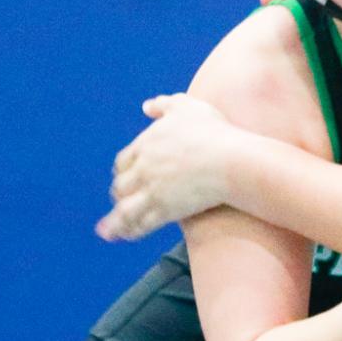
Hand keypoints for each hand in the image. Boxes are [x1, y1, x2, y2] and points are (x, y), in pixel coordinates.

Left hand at [97, 94, 239, 240]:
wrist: (231, 160)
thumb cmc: (214, 132)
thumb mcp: (188, 107)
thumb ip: (165, 105)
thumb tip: (147, 107)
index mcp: (146, 145)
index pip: (123, 162)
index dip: (124, 171)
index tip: (127, 177)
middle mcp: (143, 169)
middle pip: (121, 186)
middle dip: (121, 195)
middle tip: (122, 201)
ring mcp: (152, 191)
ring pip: (125, 209)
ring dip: (116, 221)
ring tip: (110, 232)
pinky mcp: (165, 211)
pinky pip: (142, 224)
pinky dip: (132, 230)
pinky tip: (129, 235)